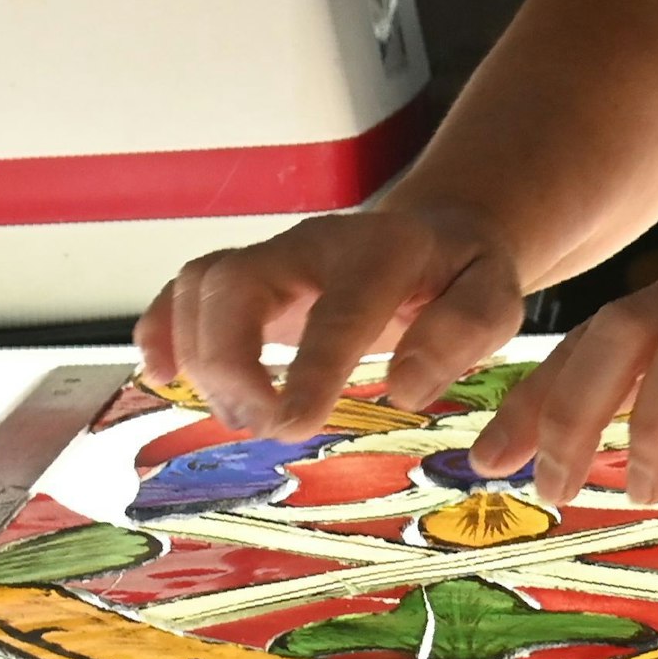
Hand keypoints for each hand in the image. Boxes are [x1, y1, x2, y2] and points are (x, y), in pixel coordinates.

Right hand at [135, 200, 524, 439]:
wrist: (434, 233)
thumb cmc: (462, 275)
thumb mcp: (496, 295)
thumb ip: (464, 331)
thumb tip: (406, 386)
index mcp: (384, 250)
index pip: (338, 305)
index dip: (309, 365)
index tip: (291, 423)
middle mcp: (314, 244)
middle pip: (238, 282)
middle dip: (231, 361)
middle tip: (263, 425)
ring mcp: (273, 256)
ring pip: (204, 284)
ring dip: (201, 357)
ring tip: (242, 414)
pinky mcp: (246, 275)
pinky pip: (185, 287)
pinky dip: (161, 329)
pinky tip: (162, 375)